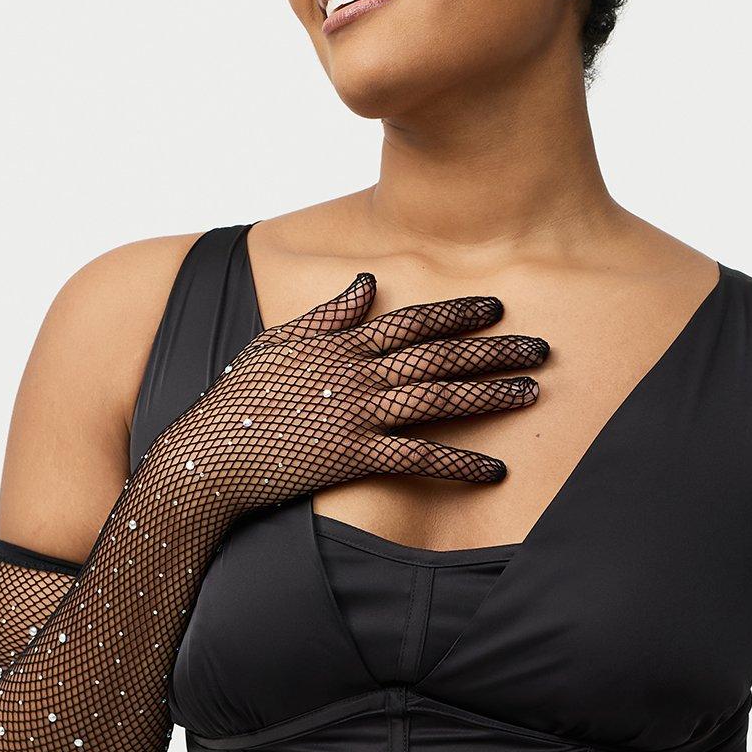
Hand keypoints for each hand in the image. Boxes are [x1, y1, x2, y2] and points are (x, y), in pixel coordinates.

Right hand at [155, 272, 548, 523]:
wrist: (209, 455)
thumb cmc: (241, 399)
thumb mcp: (280, 341)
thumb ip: (330, 313)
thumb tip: (368, 281)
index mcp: (340, 343)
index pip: (412, 321)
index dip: (458, 313)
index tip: (497, 307)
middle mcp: (354, 373)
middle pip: (438, 355)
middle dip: (494, 349)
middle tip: (542, 347)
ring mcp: (356, 414)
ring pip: (437, 398)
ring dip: (489, 395)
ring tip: (531, 392)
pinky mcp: (353, 457)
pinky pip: (419, 459)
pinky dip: (459, 464)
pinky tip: (494, 470)